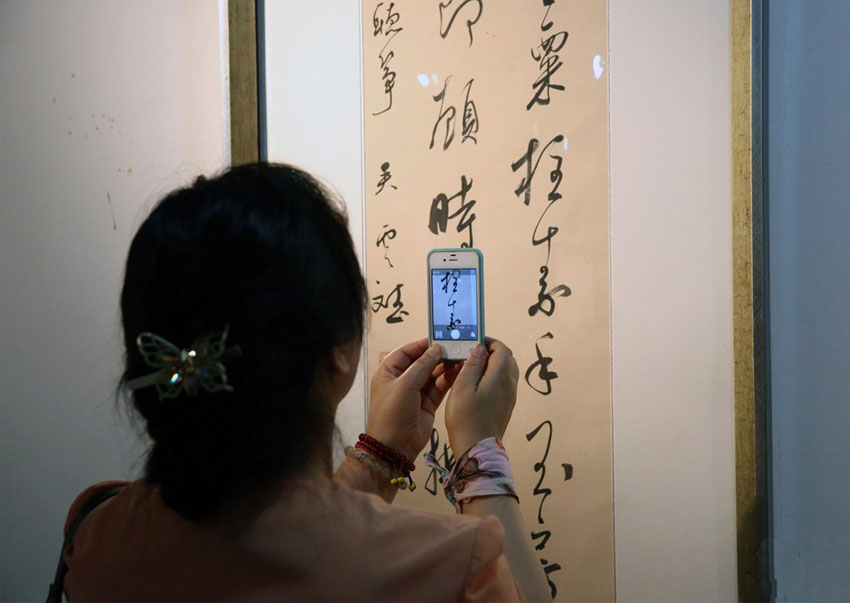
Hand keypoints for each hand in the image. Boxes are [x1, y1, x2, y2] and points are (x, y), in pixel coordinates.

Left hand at [367, 338, 461, 460]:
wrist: (394, 447)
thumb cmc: (390, 416)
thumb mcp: (404, 385)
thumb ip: (422, 365)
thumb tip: (435, 349)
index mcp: (388, 372)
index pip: (406, 351)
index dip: (422, 345)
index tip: (439, 339)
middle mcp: (402, 380)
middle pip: (422, 362)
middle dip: (438, 356)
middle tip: (455, 348)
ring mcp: (415, 392)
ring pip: (433, 374)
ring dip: (446, 367)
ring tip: (460, 358)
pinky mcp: (427, 403)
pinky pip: (439, 387)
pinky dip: (449, 380)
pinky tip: (459, 372)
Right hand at [444, 338, 518, 454]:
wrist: (478, 449)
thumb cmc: (466, 419)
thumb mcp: (462, 387)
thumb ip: (472, 364)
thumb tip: (480, 348)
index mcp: (500, 376)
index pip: (502, 348)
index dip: (489, 342)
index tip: (473, 343)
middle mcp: (510, 384)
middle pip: (506, 358)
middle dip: (491, 351)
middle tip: (471, 354)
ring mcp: (510, 396)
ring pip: (506, 371)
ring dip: (492, 364)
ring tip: (472, 369)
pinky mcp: (506, 406)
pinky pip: (504, 383)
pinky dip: (493, 377)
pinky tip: (476, 385)